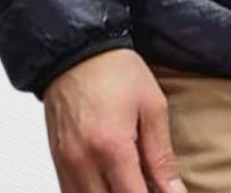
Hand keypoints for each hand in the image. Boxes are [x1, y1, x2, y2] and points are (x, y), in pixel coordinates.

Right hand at [42, 47, 186, 192]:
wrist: (77, 51)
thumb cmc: (116, 71)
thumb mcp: (151, 105)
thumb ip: (161, 155)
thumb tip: (173, 191)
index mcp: (111, 147)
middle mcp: (83, 162)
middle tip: (151, 185)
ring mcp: (66, 164)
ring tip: (133, 182)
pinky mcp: (57, 161)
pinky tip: (111, 184)